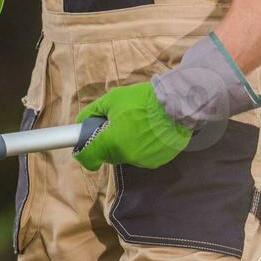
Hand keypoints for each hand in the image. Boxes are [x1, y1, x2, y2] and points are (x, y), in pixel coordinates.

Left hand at [74, 83, 192, 170]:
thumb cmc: (144, 99)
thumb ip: (92, 113)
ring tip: (138, 124)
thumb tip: (81, 123)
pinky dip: (142, 147)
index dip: (83, 152)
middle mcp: (126, 156)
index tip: (84, 146)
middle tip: (117, 124)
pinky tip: (150, 131)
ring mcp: (143, 161)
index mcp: (111, 143)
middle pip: (107, 156)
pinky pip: (142, 156)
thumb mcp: (112, 99)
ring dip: (126, 144)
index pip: (88, 159)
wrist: (180, 102)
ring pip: (125, 156)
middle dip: (108, 142)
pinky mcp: (157, 161)